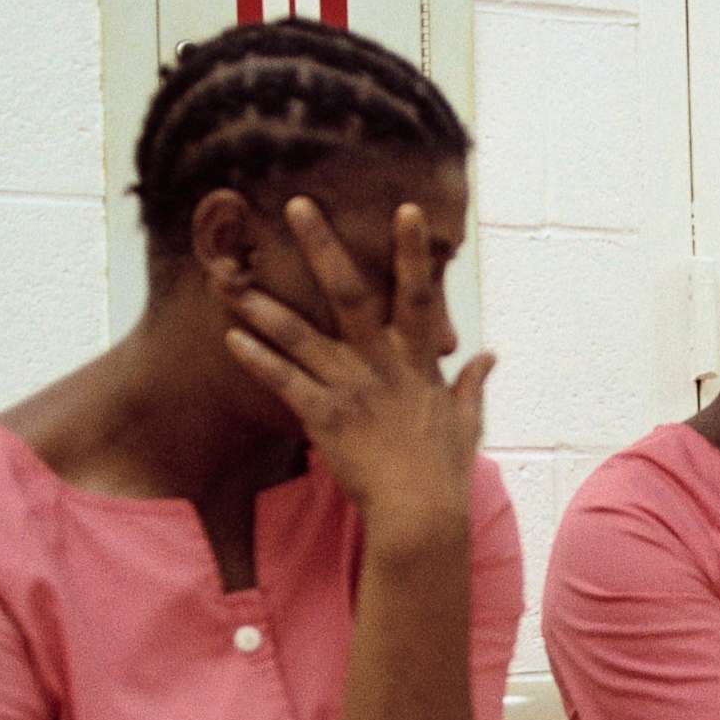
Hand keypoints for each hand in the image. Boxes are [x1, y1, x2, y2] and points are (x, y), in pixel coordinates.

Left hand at [224, 198, 494, 542]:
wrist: (419, 513)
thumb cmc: (444, 469)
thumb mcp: (466, 420)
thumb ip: (471, 382)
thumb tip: (488, 355)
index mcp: (416, 360)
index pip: (418, 295)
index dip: (411, 252)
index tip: (403, 209)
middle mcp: (381, 363)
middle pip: (348, 294)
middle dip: (322, 247)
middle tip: (296, 206)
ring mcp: (349, 388)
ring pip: (300, 335)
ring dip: (264, 304)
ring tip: (231, 277)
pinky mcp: (324, 417)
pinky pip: (285, 382)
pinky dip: (258, 360)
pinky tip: (232, 337)